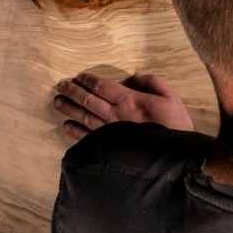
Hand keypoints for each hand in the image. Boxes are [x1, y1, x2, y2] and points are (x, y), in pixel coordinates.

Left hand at [53, 71, 194, 140]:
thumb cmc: (174, 126)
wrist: (173, 156)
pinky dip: (75, 131)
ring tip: (58, 102)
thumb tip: (136, 76)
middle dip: (73, 91)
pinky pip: (87, 137)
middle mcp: (114, 114)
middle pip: (88, 99)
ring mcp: (109, 132)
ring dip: (69, 108)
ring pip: (83, 116)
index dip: (89, 79)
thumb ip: (153, 82)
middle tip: (61, 85)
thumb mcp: (171, 97)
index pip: (102, 86)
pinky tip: (67, 126)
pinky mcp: (109, 146)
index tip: (80, 76)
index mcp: (129, 100)